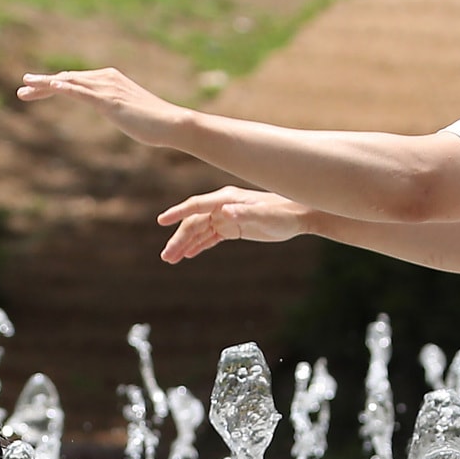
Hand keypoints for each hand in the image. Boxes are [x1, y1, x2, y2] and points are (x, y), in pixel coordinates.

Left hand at [16, 66, 185, 147]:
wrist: (171, 124)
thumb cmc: (154, 124)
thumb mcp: (129, 115)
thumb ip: (118, 110)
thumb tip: (118, 115)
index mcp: (109, 80)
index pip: (75, 81)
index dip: (53, 85)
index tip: (35, 91)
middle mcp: (106, 79)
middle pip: (68, 79)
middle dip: (43, 84)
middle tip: (22, 88)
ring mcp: (107, 88)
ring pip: (70, 83)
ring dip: (46, 84)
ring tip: (26, 87)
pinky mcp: (109, 100)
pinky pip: (82, 92)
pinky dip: (65, 88)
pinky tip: (52, 86)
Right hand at [157, 186, 312, 262]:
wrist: (298, 216)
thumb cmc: (283, 214)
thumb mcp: (264, 216)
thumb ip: (244, 214)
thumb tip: (224, 212)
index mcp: (226, 199)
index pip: (196, 205)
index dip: (178, 212)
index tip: (162, 221)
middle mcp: (222, 206)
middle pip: (194, 222)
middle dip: (179, 238)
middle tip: (167, 257)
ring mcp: (226, 216)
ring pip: (199, 231)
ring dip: (185, 244)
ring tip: (171, 259)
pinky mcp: (232, 227)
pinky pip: (210, 237)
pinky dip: (198, 245)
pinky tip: (188, 255)